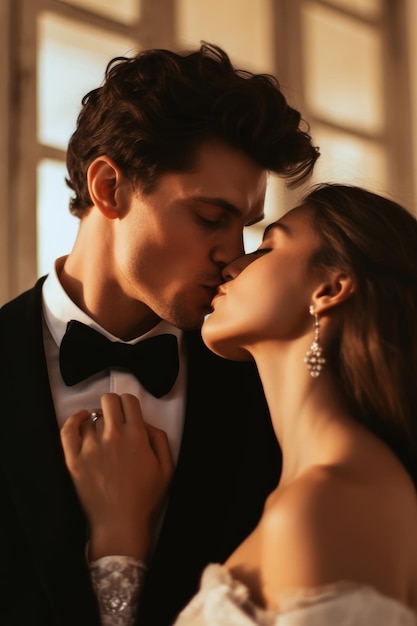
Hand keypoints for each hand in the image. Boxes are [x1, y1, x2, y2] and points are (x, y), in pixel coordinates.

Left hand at [60, 393, 173, 561]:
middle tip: (115, 419)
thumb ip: (159, 439)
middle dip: (114, 406)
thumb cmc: (145, 499)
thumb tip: (145, 423)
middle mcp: (113, 436)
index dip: (130, 404)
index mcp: (136, 436)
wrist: (121, 524)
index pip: (129, 400)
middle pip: (108, 401)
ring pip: (91, 418)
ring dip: (97, 422)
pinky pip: (68, 430)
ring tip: (101, 435)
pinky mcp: (74, 460)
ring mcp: (91, 447)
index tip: (128, 412)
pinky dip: (74, 420)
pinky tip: (81, 420)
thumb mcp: (167, 467)